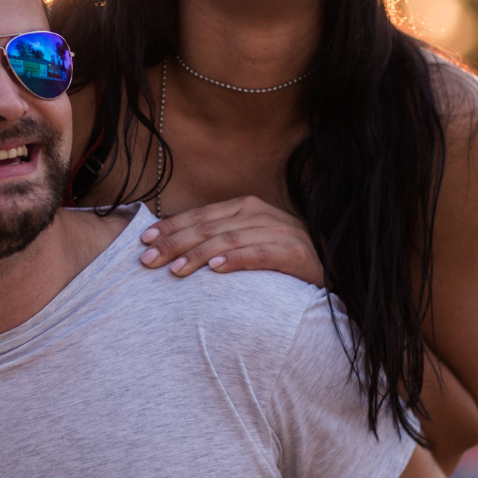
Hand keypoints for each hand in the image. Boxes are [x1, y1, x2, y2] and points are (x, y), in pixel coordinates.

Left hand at [139, 195, 324, 286]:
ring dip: (198, 254)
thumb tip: (175, 245)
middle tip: (147, 259)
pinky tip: (216, 269)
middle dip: (175, 242)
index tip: (143, 239)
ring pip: (229, 240)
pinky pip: (260, 254)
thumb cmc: (282, 257)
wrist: (334, 269)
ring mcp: (278, 231)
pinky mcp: (294, 253)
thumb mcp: (248, 241)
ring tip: (174, 269)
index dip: (171, 226)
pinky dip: (236, 260)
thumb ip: (219, 239)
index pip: (200, 216)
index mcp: (245, 207)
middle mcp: (260, 214)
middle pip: (209, 227)